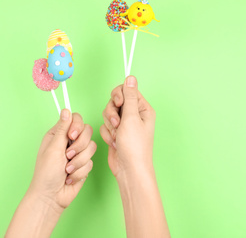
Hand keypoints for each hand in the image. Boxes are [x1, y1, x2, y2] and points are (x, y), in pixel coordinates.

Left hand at [6, 109, 95, 237]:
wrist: (51, 196)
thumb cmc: (46, 173)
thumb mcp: (53, 148)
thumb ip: (62, 129)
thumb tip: (66, 110)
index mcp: (58, 134)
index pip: (76, 119)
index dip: (77, 126)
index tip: (72, 136)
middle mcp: (68, 142)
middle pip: (87, 132)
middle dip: (79, 146)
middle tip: (67, 156)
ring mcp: (77, 153)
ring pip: (91, 148)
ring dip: (79, 162)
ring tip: (67, 170)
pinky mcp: (84, 165)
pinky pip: (91, 163)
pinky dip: (80, 172)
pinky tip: (70, 177)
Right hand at [100, 76, 169, 237]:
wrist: (128, 169)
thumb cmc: (134, 146)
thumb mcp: (131, 118)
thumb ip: (128, 97)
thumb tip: (131, 77)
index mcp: (142, 109)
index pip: (126, 90)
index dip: (119, 96)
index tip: (119, 105)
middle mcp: (133, 115)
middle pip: (114, 101)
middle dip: (112, 113)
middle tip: (117, 124)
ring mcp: (124, 125)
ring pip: (107, 113)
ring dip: (109, 125)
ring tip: (116, 136)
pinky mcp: (115, 133)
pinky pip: (104, 126)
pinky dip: (107, 134)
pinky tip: (114, 142)